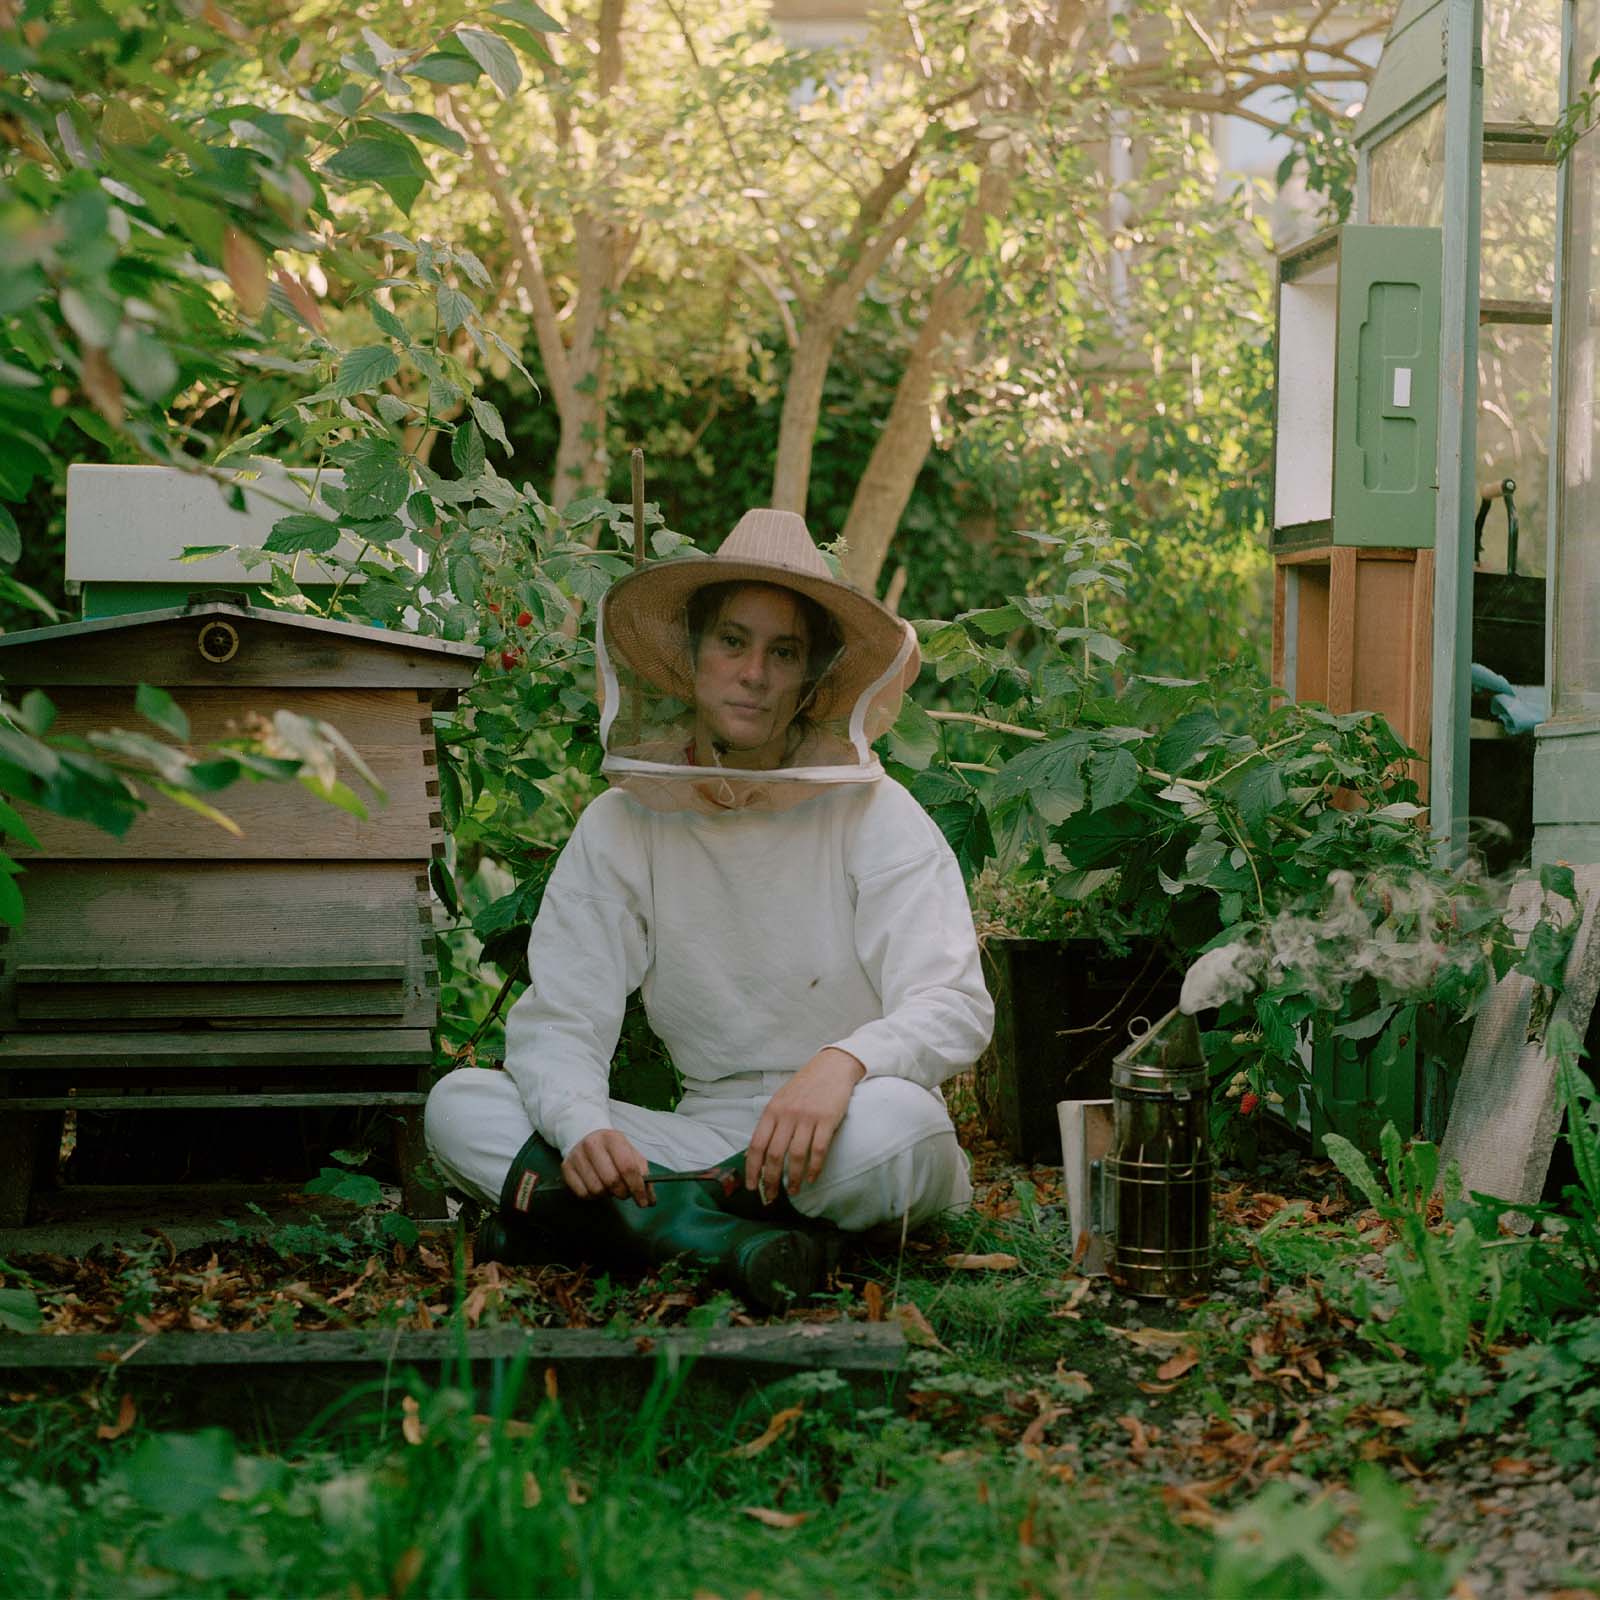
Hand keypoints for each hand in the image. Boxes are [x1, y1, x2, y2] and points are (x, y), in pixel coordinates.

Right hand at [563, 1129, 654, 1205]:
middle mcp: (592, 1145)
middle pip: (612, 1181)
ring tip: (610, 1186)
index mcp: (613, 1139)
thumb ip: (643, 1175)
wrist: (585, 1134)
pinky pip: (582, 1193)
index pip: (628, 1167)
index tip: (644, 1201)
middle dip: (623, 1193)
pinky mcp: (566, 1168)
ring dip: (607, 1194)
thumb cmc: (613, 1148)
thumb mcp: (630, 1153)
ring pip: (596, 1189)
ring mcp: (577, 1156)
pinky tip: (597, 1186)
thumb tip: (651, 1200)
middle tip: (625, 1193)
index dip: (638, 1188)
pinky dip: (593, 1196)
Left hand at [745, 1048, 865, 1201]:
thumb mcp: (781, 1100)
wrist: (832, 1067)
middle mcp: (786, 1115)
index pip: (756, 1145)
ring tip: (793, 1191)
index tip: (752, 1186)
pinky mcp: (827, 1119)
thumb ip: (771, 1124)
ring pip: (795, 1156)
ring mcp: (807, 1117)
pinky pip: (818, 1150)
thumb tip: (757, 1154)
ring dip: (793, 1178)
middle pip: (774, 1155)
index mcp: (772, 1111)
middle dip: (771, 1180)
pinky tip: (811, 1178)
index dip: (752, 1169)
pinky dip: (814, 1168)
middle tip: (771, 1196)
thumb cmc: (805, 1086)